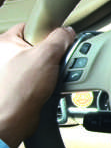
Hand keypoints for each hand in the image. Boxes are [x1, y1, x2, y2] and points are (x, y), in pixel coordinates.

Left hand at [0, 23, 74, 147]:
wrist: (11, 121)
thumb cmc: (17, 90)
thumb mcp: (47, 55)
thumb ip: (60, 38)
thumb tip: (67, 32)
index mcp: (5, 43)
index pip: (31, 26)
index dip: (48, 32)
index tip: (59, 40)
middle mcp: (4, 57)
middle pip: (37, 46)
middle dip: (52, 55)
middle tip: (58, 62)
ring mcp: (10, 73)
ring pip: (39, 64)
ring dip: (51, 71)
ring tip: (53, 78)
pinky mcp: (16, 87)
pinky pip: (38, 79)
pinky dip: (46, 83)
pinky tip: (48, 89)